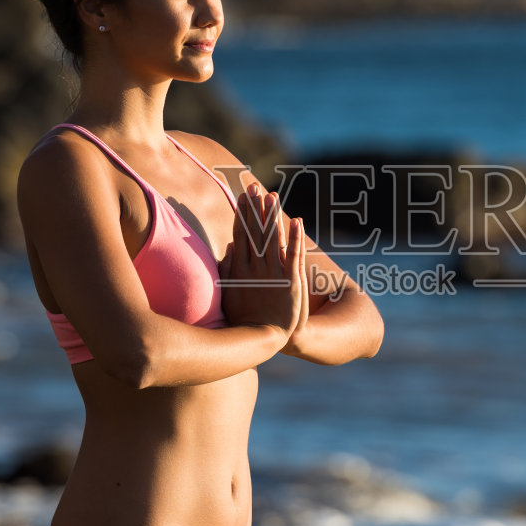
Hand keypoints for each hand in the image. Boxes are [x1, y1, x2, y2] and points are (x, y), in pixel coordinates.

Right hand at [219, 183, 306, 337]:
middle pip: (255, 232)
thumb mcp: (230, 293)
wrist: (265, 340)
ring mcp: (273, 274)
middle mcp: (256, 268)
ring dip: (272, 217)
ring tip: (272, 196)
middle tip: (252, 186)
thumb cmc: (246, 319)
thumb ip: (228, 269)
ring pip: (273, 239)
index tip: (241, 196)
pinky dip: (295, 238)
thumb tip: (230, 245)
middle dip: (254, 209)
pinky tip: (297, 221)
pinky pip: (294, 255)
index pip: (241, 236)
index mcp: (241, 270)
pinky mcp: (291, 282)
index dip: (242, 215)